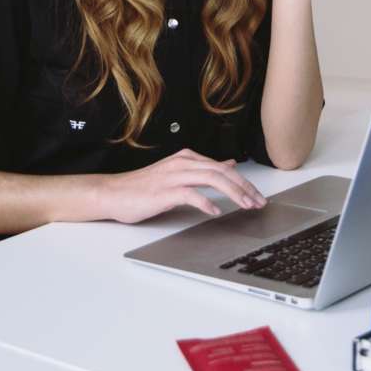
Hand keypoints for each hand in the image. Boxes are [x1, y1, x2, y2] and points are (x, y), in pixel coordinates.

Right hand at [102, 148, 266, 223]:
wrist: (112, 193)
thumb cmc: (143, 187)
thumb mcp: (178, 174)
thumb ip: (203, 170)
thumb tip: (228, 165)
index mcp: (187, 158)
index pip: (223, 168)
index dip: (244, 182)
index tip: (257, 196)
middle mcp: (183, 163)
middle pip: (222, 172)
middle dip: (245, 188)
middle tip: (259, 203)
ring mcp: (173, 176)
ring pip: (212, 179)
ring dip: (233, 193)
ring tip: (245, 206)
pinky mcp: (164, 192)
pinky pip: (190, 195)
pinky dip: (206, 203)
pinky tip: (215, 212)